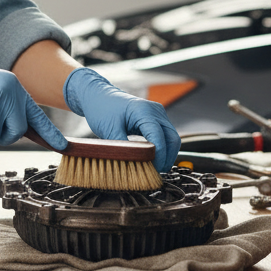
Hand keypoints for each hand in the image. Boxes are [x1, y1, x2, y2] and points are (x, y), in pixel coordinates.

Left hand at [63, 67, 180, 172]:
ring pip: (171, 138)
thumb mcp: (109, 129)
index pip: (159, 137)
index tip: (151, 170)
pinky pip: (165, 136)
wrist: (98, 96)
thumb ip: (122, 148)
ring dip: (165, 155)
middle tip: (154, 174)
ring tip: (153, 169)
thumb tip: (132, 165)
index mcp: (144, 110)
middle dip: (166, 158)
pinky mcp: (155, 120)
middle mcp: (155, 111)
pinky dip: (162, 149)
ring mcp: (157, 114)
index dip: (158, 156)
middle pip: (172, 138)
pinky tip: (152, 160)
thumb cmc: (102, 108)